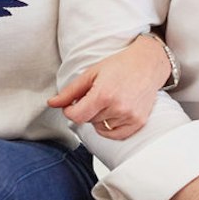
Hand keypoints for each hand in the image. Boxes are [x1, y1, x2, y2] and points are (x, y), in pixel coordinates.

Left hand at [47, 33, 172, 138]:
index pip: (76, 116)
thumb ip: (70, 91)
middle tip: (97, 94)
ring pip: (101, 127)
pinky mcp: (139, 122)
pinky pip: (116, 135)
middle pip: (89, 120)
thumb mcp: (91, 73)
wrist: (147, 64)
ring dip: (100, 118)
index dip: (70, 111)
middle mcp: (118, 108)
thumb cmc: (119, 65)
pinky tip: (113, 113)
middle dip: (88, 110)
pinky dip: (110, 127)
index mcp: (103, 94)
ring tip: (109, 100)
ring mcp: (130, 116)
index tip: (73, 104)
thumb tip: (52, 103)